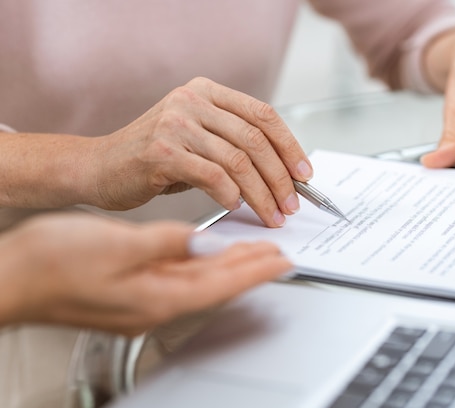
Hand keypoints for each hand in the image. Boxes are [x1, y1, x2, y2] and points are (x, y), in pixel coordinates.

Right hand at [0, 213, 291, 335]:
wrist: (12, 277)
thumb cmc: (53, 263)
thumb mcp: (116, 247)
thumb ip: (166, 245)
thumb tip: (204, 244)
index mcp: (157, 297)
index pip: (223, 284)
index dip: (256, 269)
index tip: (283, 259)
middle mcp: (156, 302)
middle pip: (217, 284)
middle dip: (250, 267)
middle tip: (278, 252)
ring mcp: (144, 299)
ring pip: (200, 279)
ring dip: (229, 264)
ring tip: (253, 249)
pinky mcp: (132, 290)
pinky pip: (180, 275)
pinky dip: (201, 261)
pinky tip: (206, 251)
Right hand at [95, 77, 311, 226]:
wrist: (97, 168)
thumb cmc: (153, 160)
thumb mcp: (198, 140)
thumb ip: (234, 146)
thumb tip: (283, 174)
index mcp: (207, 93)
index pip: (263, 115)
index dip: (290, 146)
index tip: (305, 174)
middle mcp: (192, 101)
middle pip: (255, 139)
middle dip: (280, 177)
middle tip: (291, 205)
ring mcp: (176, 124)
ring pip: (238, 161)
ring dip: (261, 194)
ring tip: (271, 215)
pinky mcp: (161, 151)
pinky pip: (212, 175)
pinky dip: (230, 194)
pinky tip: (234, 207)